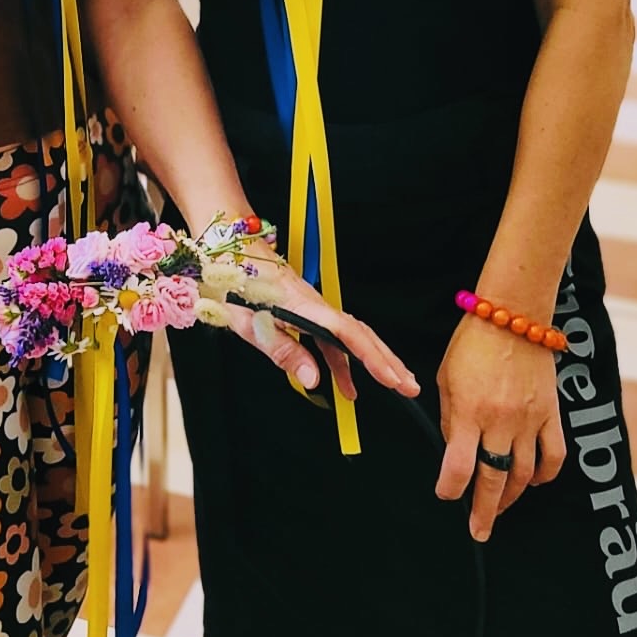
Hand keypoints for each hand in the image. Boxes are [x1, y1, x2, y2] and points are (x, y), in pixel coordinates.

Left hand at [223, 258, 419, 400]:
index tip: (392, 379)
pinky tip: (347, 383)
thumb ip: (283, 351)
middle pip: (360, 333)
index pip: (347, 334)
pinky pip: (333, 338)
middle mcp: (314, 304)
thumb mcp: (248, 323)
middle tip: (409, 387)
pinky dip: (345, 361)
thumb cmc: (232, 281)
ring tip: (395, 384)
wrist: (226, 250)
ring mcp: (312, 307)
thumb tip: (313, 380)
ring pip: (352, 334)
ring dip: (374, 359)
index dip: (372, 358)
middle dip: (387, 360)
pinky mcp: (305, 311)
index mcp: (302, 306)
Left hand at [435, 316, 565, 540]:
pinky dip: (544, 476)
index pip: (459, 466)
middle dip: (484, 511)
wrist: (512, 315)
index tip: (446, 495)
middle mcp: (501, 420)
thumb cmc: (472, 343)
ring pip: (524, 475)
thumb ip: (451, 418)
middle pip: (494, 480)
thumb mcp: (446, 377)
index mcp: (469, 410)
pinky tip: (533, 482)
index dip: (450, 488)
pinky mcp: (551, 414)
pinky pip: (554, 457)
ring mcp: (530, 419)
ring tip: (499, 506)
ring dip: (510, 496)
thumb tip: (457, 451)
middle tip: (478, 531)